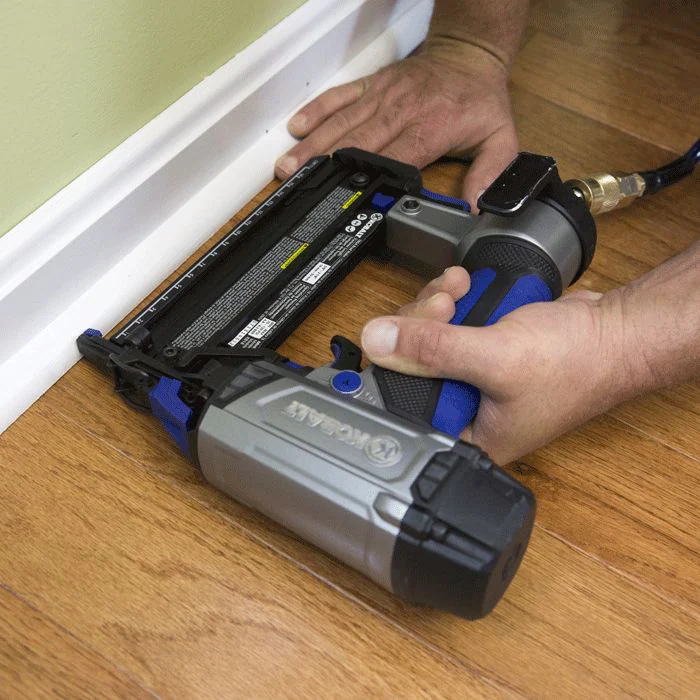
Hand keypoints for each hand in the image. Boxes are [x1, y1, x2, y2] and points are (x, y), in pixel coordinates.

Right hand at [275, 44, 517, 207]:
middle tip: (298, 184)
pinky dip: (317, 111)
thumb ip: (491, 174)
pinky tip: (296, 127)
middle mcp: (400, 111)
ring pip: (341, 122)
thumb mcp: (499, 138)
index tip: (347, 196)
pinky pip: (339, 96)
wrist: (469, 53)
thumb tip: (478, 206)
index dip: (371, 176)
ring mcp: (381, 96)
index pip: (395, 157)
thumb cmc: (479, 98)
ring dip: (313, 145)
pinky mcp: (371, 85)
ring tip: (288, 165)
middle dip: (326, 164)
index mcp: (429, 128)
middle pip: (357, 142)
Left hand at [359, 267, 631, 463]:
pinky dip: (449, 300)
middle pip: (406, 365)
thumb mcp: (496, 358)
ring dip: (433, 306)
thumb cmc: (576, 364)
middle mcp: (464, 411)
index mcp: (465, 436)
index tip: (394, 334)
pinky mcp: (481, 349)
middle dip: (417, 324)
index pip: (400, 407)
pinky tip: (462, 287)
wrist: (617, 333)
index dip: (390, 366)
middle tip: (441, 306)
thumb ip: (433, 351)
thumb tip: (377, 341)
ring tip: (457, 291)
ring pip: (422, 338)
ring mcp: (472, 378)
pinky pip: (446, 323)